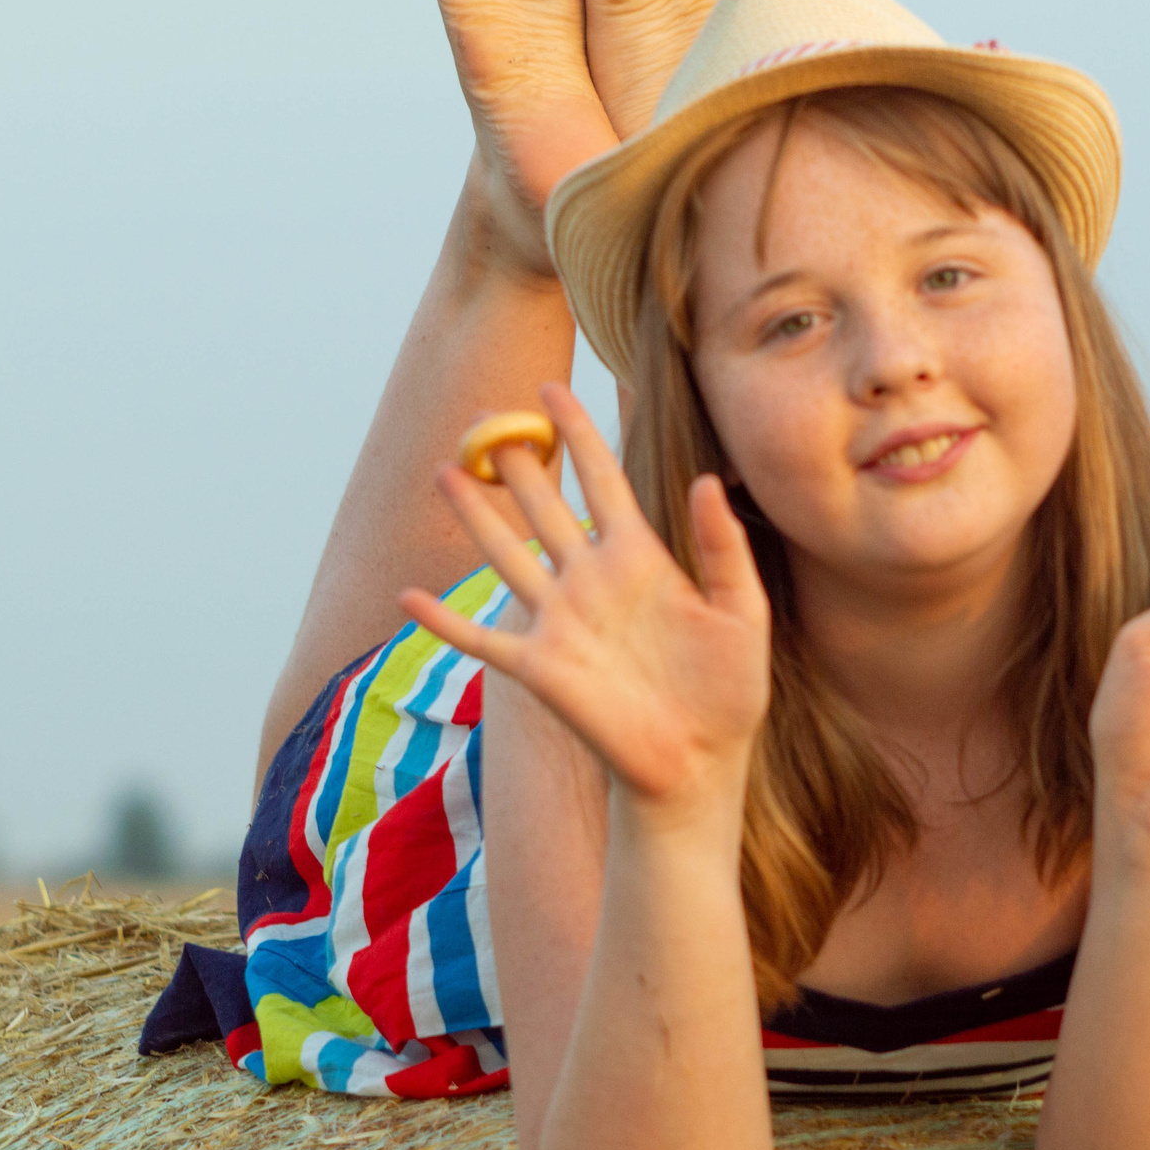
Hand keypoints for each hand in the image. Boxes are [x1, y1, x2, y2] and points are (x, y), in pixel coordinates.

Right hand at [400, 385, 771, 819]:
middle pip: (543, 506)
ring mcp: (561, 621)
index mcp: (639, 557)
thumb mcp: (742, 612)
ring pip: (506, 555)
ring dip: (474, 516)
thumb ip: (723, 548)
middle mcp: (591, 579)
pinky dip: (444, 622)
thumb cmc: (728, 689)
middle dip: (515, 462)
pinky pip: (483, 639)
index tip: (552, 388)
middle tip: (485, 417)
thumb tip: (707, 480)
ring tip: (445, 472)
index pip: (602, 479)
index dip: (578, 433)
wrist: (701, 761)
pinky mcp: (541, 667)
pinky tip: (407, 597)